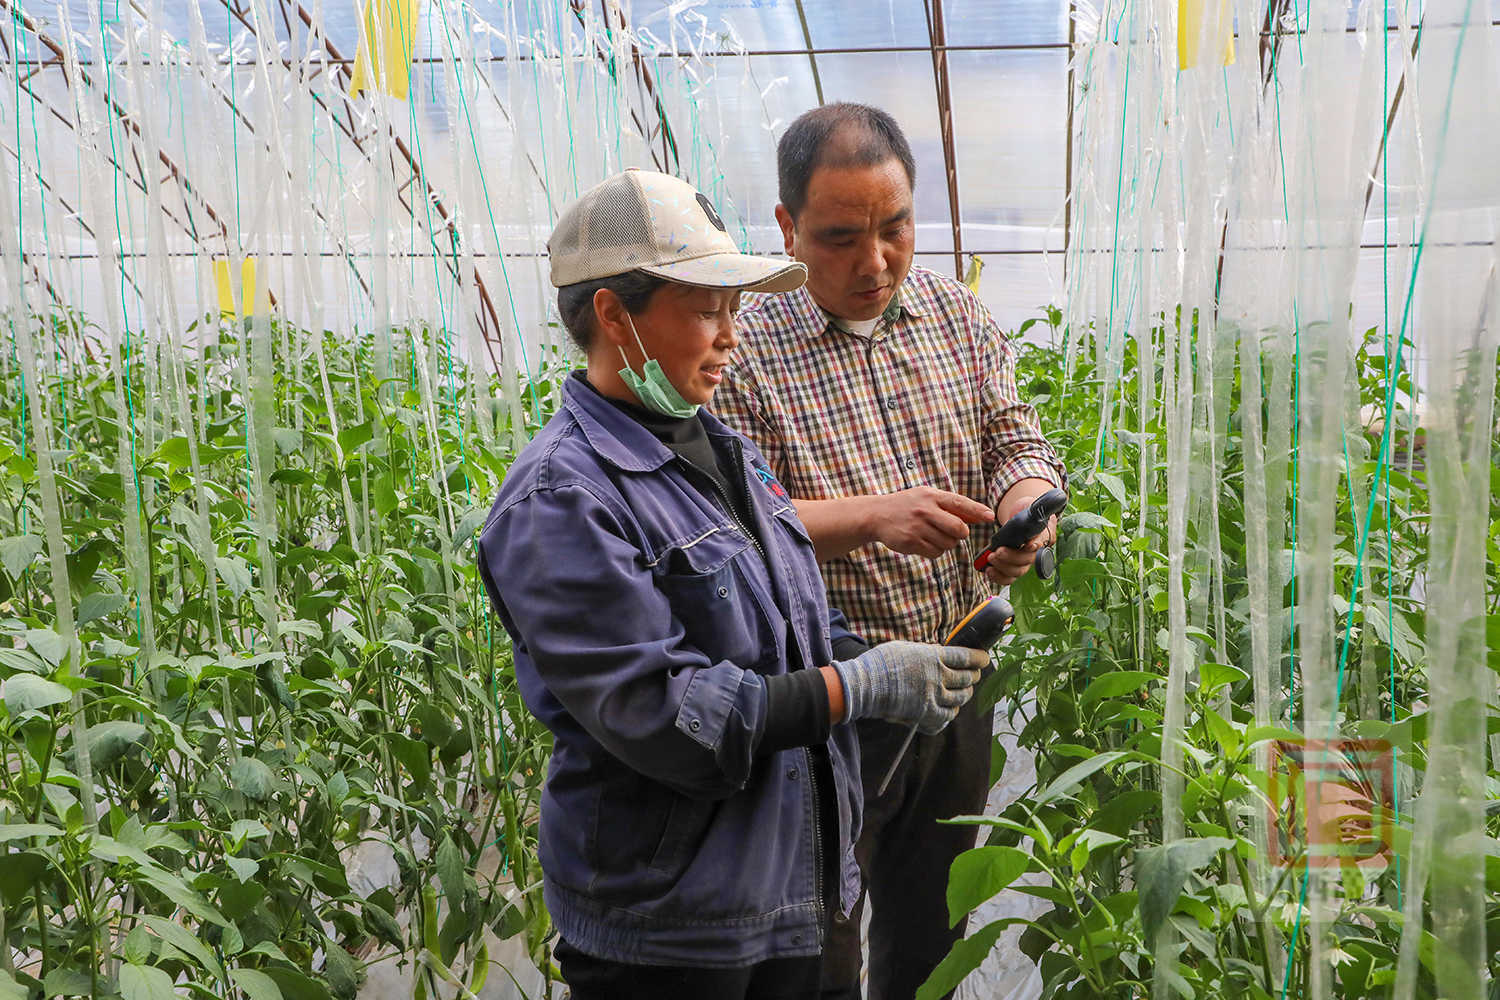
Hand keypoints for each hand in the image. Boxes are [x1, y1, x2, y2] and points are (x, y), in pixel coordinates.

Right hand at [833, 641, 988, 733]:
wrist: (865, 685)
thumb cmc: (880, 663)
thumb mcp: (906, 647)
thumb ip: (925, 651)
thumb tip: (938, 653)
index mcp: (933, 656)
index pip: (965, 656)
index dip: (978, 658)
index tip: (984, 659)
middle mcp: (937, 676)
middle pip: (967, 677)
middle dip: (974, 676)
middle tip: (974, 675)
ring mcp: (933, 696)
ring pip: (961, 697)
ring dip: (966, 694)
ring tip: (965, 692)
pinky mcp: (926, 713)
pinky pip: (948, 716)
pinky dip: (952, 712)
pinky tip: (950, 709)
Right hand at [868, 487, 992, 558]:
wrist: (876, 515)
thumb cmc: (907, 505)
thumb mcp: (927, 497)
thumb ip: (951, 506)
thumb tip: (979, 516)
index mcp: (932, 496)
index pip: (960, 503)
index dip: (977, 511)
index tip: (990, 517)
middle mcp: (926, 510)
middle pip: (959, 528)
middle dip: (960, 533)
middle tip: (951, 531)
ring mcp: (918, 527)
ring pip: (948, 544)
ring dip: (945, 543)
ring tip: (931, 534)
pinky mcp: (911, 542)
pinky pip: (935, 552)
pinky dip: (934, 550)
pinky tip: (923, 542)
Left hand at [983, 480, 1060, 586]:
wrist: (1022, 519)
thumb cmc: (1027, 513)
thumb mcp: (1032, 507)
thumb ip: (1038, 508)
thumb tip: (1054, 499)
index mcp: (1040, 538)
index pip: (1039, 545)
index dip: (1033, 547)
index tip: (1028, 545)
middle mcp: (1033, 553)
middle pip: (1026, 562)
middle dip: (1010, 558)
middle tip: (997, 552)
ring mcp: (1023, 563)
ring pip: (1017, 572)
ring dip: (1002, 568)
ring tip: (990, 558)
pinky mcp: (1011, 568)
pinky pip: (1008, 578)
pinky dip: (998, 577)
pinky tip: (989, 571)